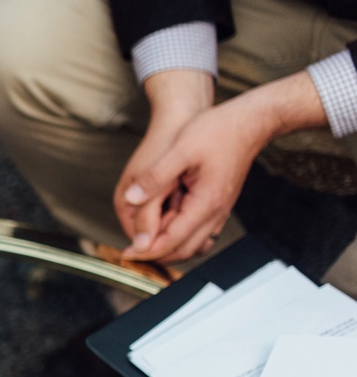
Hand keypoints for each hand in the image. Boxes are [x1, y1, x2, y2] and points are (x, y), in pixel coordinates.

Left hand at [117, 100, 261, 261]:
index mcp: (206, 202)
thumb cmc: (219, 130)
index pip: (172, 240)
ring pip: (193, 245)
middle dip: (156, 254)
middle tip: (131, 252)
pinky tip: (165, 228)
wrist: (250, 122)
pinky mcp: (219, 204)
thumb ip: (154, 177)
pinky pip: (200, 233)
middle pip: (184, 250)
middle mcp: (216, 212)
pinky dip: (181, 238)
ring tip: (144, 242)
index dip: (146, 250)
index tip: (126, 254)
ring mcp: (220, 210)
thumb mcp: (180, 149)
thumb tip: (130, 199)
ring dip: (169, 248)